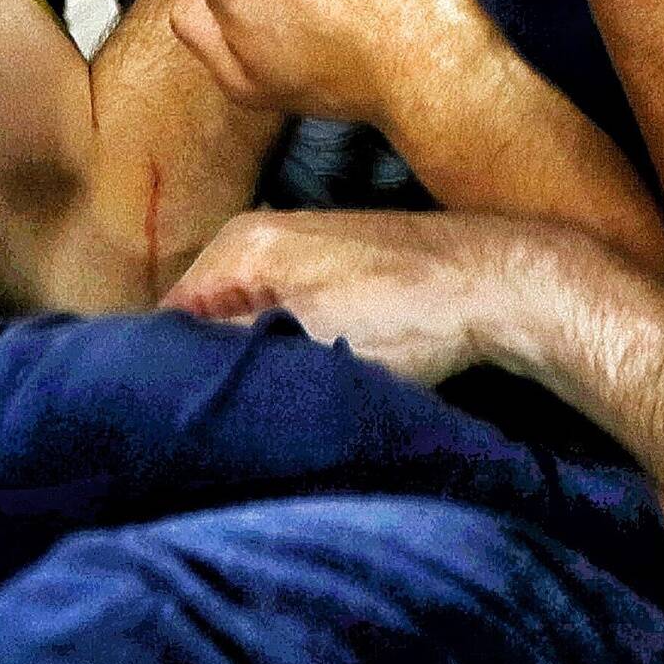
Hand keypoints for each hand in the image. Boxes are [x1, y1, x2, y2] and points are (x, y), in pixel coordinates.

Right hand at [167, 208, 565, 386]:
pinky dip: (285, 353)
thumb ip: (228, 357)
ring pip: (246, 326)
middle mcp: (260, 238)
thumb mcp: (302, 344)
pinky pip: (282, 321)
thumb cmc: (406, 312)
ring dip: (251, 367)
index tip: (176, 423)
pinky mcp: (335, 276)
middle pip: (203, 322)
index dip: (168, 375)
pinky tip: (300, 385)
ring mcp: (299, 254)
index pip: (167, 320)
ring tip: (259, 411)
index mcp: (239, 245)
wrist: (495, 285)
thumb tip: (168, 382)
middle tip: (218, 424)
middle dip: (210, 371)